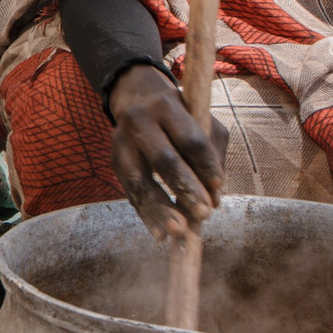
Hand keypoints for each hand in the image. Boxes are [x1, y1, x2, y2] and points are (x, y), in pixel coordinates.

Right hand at [106, 65, 228, 237]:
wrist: (135, 98)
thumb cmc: (180, 115)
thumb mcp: (200, 120)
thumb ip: (212, 152)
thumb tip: (214, 197)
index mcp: (166, 106)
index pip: (190, 139)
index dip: (205, 165)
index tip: (218, 187)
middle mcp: (139, 122)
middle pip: (164, 160)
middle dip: (185, 189)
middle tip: (204, 213)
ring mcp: (121, 143)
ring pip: (141, 180)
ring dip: (161, 209)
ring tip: (179, 231)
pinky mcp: (114, 162)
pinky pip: (131, 193)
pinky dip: (147, 215)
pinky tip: (160, 234)